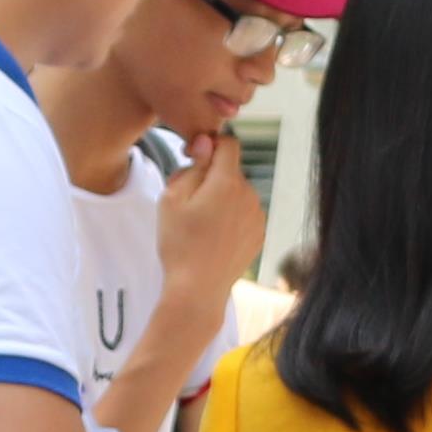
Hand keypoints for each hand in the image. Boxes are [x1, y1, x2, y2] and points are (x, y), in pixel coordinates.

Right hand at [154, 135, 266, 297]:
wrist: (198, 289)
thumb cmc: (179, 244)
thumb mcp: (172, 199)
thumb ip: (193, 166)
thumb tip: (207, 142)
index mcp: (227, 182)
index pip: (229, 143)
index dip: (210, 145)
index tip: (193, 159)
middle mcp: (249, 195)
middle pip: (231, 171)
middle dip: (211, 177)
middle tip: (188, 202)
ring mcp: (257, 216)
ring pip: (237, 192)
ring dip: (221, 198)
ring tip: (200, 224)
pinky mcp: (259, 233)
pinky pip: (244, 213)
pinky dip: (231, 217)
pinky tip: (213, 236)